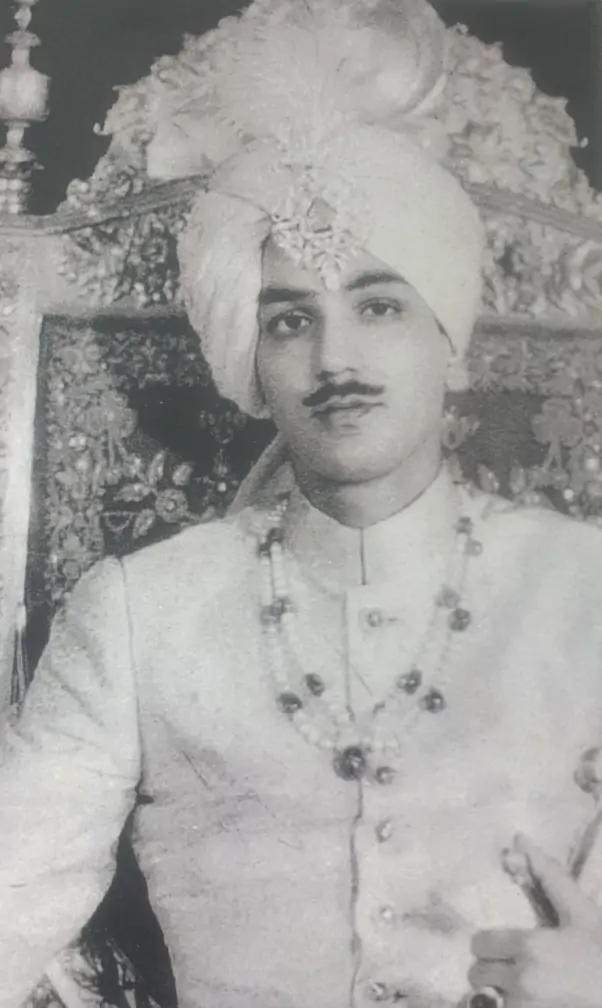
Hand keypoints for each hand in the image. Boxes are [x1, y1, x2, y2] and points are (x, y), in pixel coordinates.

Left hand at [469, 834, 601, 1007]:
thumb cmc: (601, 953)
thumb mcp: (581, 914)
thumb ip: (550, 878)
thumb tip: (520, 839)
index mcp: (529, 947)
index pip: (481, 944)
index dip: (488, 944)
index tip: (500, 946)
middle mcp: (520, 980)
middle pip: (478, 974)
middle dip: (489, 970)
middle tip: (510, 968)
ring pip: (490, 997)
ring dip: (500, 993)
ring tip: (524, 988)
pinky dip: (511, 1006)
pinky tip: (534, 1000)